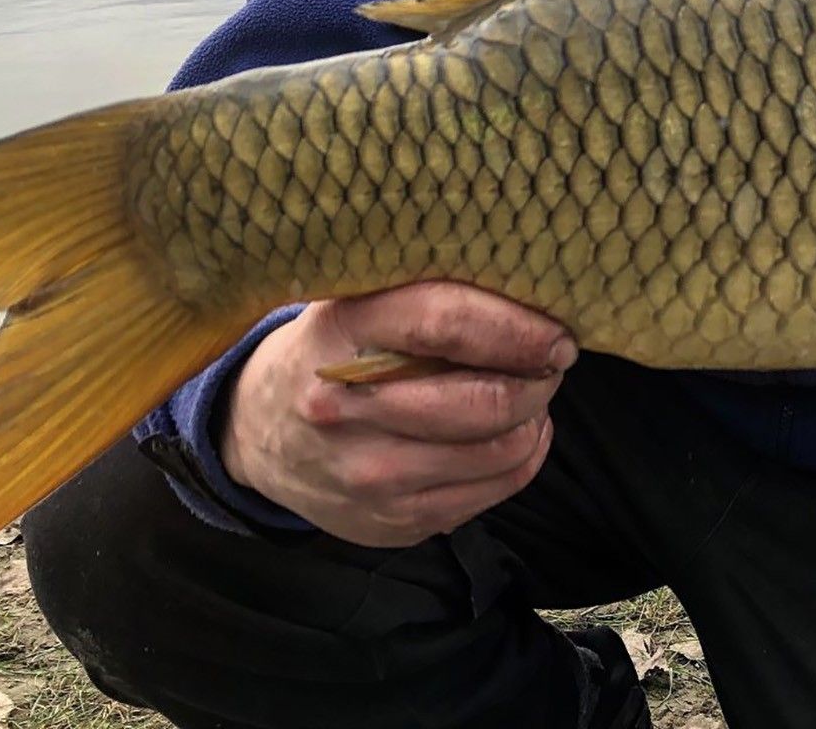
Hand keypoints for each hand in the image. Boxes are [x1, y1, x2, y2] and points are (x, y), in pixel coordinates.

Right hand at [220, 282, 575, 546]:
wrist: (257, 434)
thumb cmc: (328, 352)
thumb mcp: (355, 300)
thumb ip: (425, 294)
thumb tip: (529, 295)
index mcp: (340, 333)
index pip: (445, 324)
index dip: (517, 329)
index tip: (558, 331)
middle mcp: (346, 411)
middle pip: (483, 400)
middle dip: (537, 378)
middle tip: (553, 360)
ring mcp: (368, 475)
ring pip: (499, 451)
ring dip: (534, 418)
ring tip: (530, 393)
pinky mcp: (391, 521)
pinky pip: (492, 492)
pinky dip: (521, 457)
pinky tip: (513, 432)